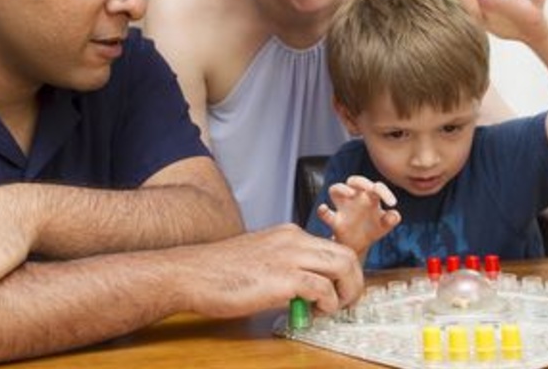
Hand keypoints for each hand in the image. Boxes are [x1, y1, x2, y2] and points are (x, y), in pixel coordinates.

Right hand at [179, 224, 364, 317]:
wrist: (192, 273)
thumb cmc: (218, 272)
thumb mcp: (260, 259)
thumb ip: (284, 268)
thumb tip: (303, 292)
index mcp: (288, 235)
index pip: (332, 247)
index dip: (343, 272)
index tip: (340, 290)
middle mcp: (294, 240)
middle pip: (346, 254)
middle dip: (355, 282)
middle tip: (346, 302)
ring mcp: (290, 257)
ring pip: (343, 266)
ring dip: (347, 292)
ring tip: (333, 309)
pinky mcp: (284, 278)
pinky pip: (323, 288)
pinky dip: (327, 303)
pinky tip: (314, 312)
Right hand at [316, 176, 400, 256]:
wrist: (359, 245)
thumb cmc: (373, 229)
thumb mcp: (385, 226)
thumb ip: (391, 219)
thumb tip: (395, 214)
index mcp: (370, 197)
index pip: (376, 187)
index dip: (385, 192)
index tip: (393, 203)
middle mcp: (355, 198)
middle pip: (354, 180)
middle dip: (361, 181)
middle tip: (370, 188)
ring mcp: (343, 207)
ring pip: (335, 189)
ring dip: (341, 189)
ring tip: (350, 194)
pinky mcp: (334, 220)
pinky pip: (325, 213)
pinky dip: (323, 211)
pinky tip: (324, 209)